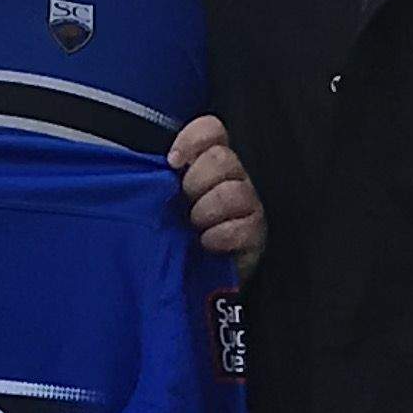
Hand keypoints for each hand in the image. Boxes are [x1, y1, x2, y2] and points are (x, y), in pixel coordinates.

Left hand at [168, 114, 263, 270]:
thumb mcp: (158, 201)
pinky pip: (243, 226)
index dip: (193, 140)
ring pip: (233, 191)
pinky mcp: (256, 234)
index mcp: (207, 163)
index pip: (212, 130)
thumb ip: (157, 176)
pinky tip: (207, 244)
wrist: (188, 282)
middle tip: (183, 204)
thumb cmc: (170, 236)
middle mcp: (231, 178)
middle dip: (195, 182)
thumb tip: (157, 163)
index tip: (172, 162)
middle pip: (222, 158)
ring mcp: (247, 205)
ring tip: (193, 227)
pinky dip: (220, 235)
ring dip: (206, 210)